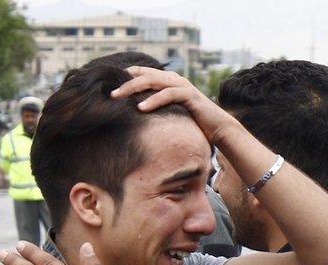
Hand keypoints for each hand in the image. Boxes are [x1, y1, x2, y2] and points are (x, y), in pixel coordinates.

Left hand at [110, 66, 233, 144]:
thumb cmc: (191, 124)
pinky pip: (168, 94)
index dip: (126, 76)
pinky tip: (141, 108)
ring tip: (118, 97)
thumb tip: (133, 116)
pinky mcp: (189, 95)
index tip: (109, 86)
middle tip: (110, 93)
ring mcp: (182, 85)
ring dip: (134, 88)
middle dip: (125, 83)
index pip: (143, 73)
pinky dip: (154, 100)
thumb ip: (155, 110)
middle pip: (145, 75)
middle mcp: (174, 80)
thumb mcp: (168, 114)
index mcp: (167, 82)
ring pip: (153, 81)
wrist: (217, 128)